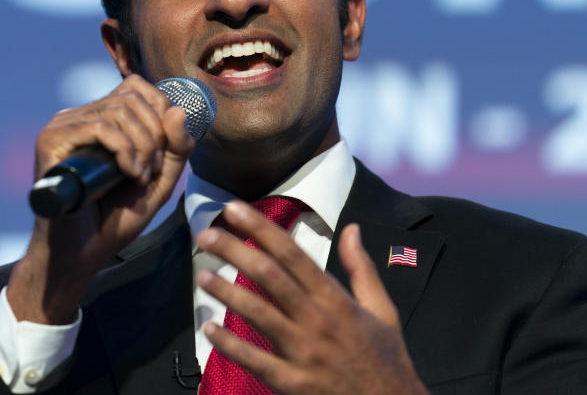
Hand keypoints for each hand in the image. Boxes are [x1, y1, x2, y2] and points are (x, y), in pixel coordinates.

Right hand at [7, 74, 194, 323]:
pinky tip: (128, 174)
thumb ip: (176, 147)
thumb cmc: (116, 218)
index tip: (161, 155)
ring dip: (143, 146)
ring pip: (119, 110)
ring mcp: (62, 127)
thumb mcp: (160, 179)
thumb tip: (177, 110)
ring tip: (139, 178)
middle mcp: (79, 116)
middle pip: (133, 98)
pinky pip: (98, 126)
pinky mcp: (51, 142)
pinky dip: (124, 149)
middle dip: (156, 135)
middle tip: (150, 173)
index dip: (161, 113)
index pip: (137, 87)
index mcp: (101, 118)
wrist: (82, 254)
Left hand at [196, 202, 430, 394]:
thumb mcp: (382, 309)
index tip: (235, 210)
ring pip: (259, 314)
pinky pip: (256, 361)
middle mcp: (317, 320)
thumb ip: (361, 268)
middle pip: (269, 276)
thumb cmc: (385, 359)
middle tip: (206, 236)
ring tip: (201, 276)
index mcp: (335, 299)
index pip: (292, 254)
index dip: (261, 229)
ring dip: (227, 293)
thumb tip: (352, 228)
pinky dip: (231, 345)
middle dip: (235, 251)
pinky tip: (209, 328)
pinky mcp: (293, 383)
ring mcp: (303, 352)